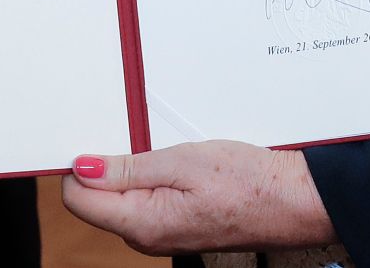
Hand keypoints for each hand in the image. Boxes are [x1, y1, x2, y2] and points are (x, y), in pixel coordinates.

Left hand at [61, 142, 334, 255]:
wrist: (291, 202)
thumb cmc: (246, 182)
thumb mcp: (182, 162)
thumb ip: (127, 169)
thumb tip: (81, 169)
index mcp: (141, 224)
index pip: (78, 198)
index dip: (78, 165)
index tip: (89, 135)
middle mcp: (146, 237)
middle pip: (97, 199)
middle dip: (105, 164)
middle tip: (131, 132)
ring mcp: (161, 234)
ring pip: (121, 198)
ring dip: (129, 169)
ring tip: (158, 145)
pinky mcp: (175, 227)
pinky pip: (144, 201)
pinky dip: (147, 178)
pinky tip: (170, 160)